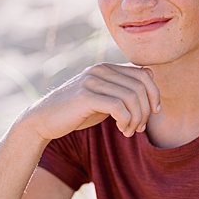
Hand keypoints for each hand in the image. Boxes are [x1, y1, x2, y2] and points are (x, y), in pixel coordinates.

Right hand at [20, 63, 160, 141]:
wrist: (43, 120)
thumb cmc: (75, 112)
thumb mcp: (102, 98)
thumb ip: (121, 89)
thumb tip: (150, 80)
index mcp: (106, 68)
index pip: (144, 73)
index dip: (154, 94)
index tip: (152, 113)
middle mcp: (100, 70)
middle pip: (141, 86)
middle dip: (146, 111)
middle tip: (139, 128)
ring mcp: (91, 81)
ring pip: (132, 97)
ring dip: (136, 119)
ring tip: (129, 131)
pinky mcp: (85, 96)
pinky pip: (118, 107)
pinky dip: (126, 121)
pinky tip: (121, 130)